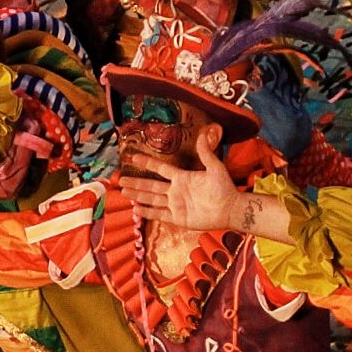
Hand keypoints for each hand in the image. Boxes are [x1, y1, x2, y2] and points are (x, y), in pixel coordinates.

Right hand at [120, 125, 239, 231]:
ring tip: (124, 192)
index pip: (160, 168)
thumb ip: (206, 153)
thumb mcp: (215, 167)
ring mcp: (176, 205)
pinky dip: (148, 212)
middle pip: (151, 185)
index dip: (147, 162)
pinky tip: (136, 209)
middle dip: (136, 182)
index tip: (134, 156)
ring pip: (152, 199)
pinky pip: (159, 214)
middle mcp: (175, 190)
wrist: (230, 209)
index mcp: (182, 177)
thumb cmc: (224, 188)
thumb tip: (203, 134)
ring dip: (138, 195)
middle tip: (121, 179)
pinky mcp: (178, 218)